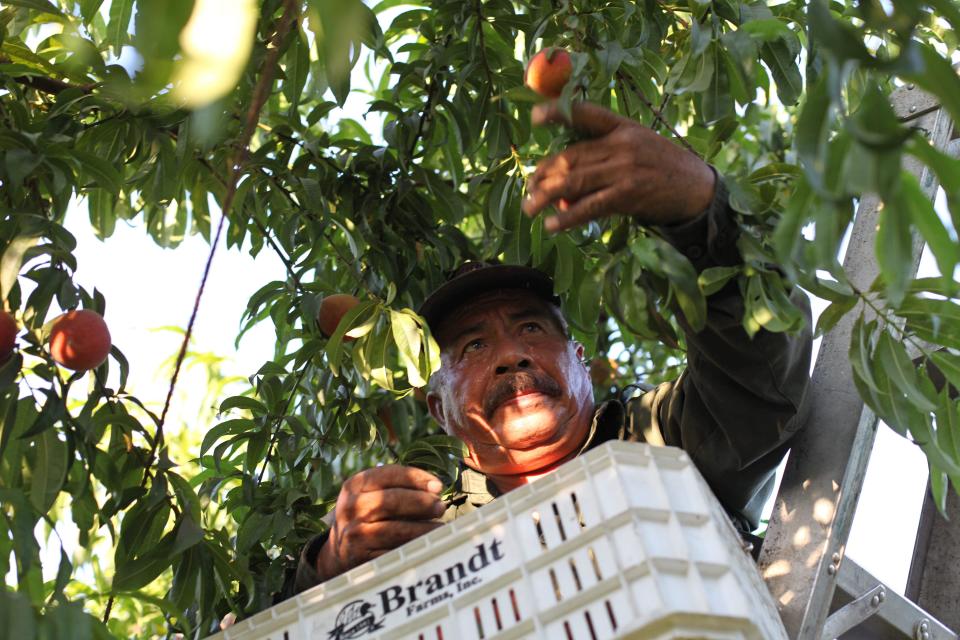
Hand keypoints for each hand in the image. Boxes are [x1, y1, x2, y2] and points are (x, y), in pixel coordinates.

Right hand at [316, 465, 445, 579]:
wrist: (338, 551)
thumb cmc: (365, 516)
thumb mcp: (370, 494)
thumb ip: (398, 487)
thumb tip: (435, 489)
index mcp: (354, 485)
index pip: (389, 474)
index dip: (417, 478)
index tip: (438, 486)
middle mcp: (351, 507)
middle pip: (392, 501)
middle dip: (421, 503)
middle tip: (441, 507)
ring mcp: (354, 534)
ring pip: (396, 530)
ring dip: (423, 528)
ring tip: (440, 527)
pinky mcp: (362, 558)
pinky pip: (394, 552)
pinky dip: (414, 548)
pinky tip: (426, 544)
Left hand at [522, 101, 715, 232]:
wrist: (699, 189)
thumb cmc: (663, 170)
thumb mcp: (637, 151)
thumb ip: (603, 162)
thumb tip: (565, 189)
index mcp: (623, 127)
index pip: (586, 113)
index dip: (559, 112)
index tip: (535, 117)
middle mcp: (621, 144)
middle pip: (571, 156)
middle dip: (544, 173)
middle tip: (529, 187)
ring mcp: (624, 169)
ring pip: (574, 180)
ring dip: (546, 196)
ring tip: (530, 208)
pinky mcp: (628, 194)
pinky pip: (590, 206)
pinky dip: (567, 217)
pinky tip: (553, 225)